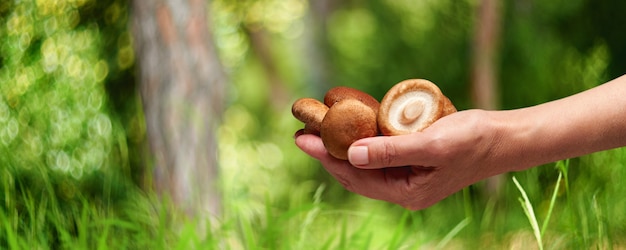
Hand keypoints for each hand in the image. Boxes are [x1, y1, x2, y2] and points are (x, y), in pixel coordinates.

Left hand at [295, 109, 507, 209]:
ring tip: (320, 129)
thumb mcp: (430, 144)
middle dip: (328, 152)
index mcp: (406, 193)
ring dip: (343, 146)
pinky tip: (352, 128)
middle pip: (355, 173)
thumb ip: (390, 151)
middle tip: (303, 132)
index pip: (355, 176)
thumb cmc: (473, 140)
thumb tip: (350, 154)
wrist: (505, 138)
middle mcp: (404, 190)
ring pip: (366, 164)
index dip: (326, 156)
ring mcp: (409, 178)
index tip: (303, 138)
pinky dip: (364, 142)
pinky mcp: (415, 163)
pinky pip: (381, 155)